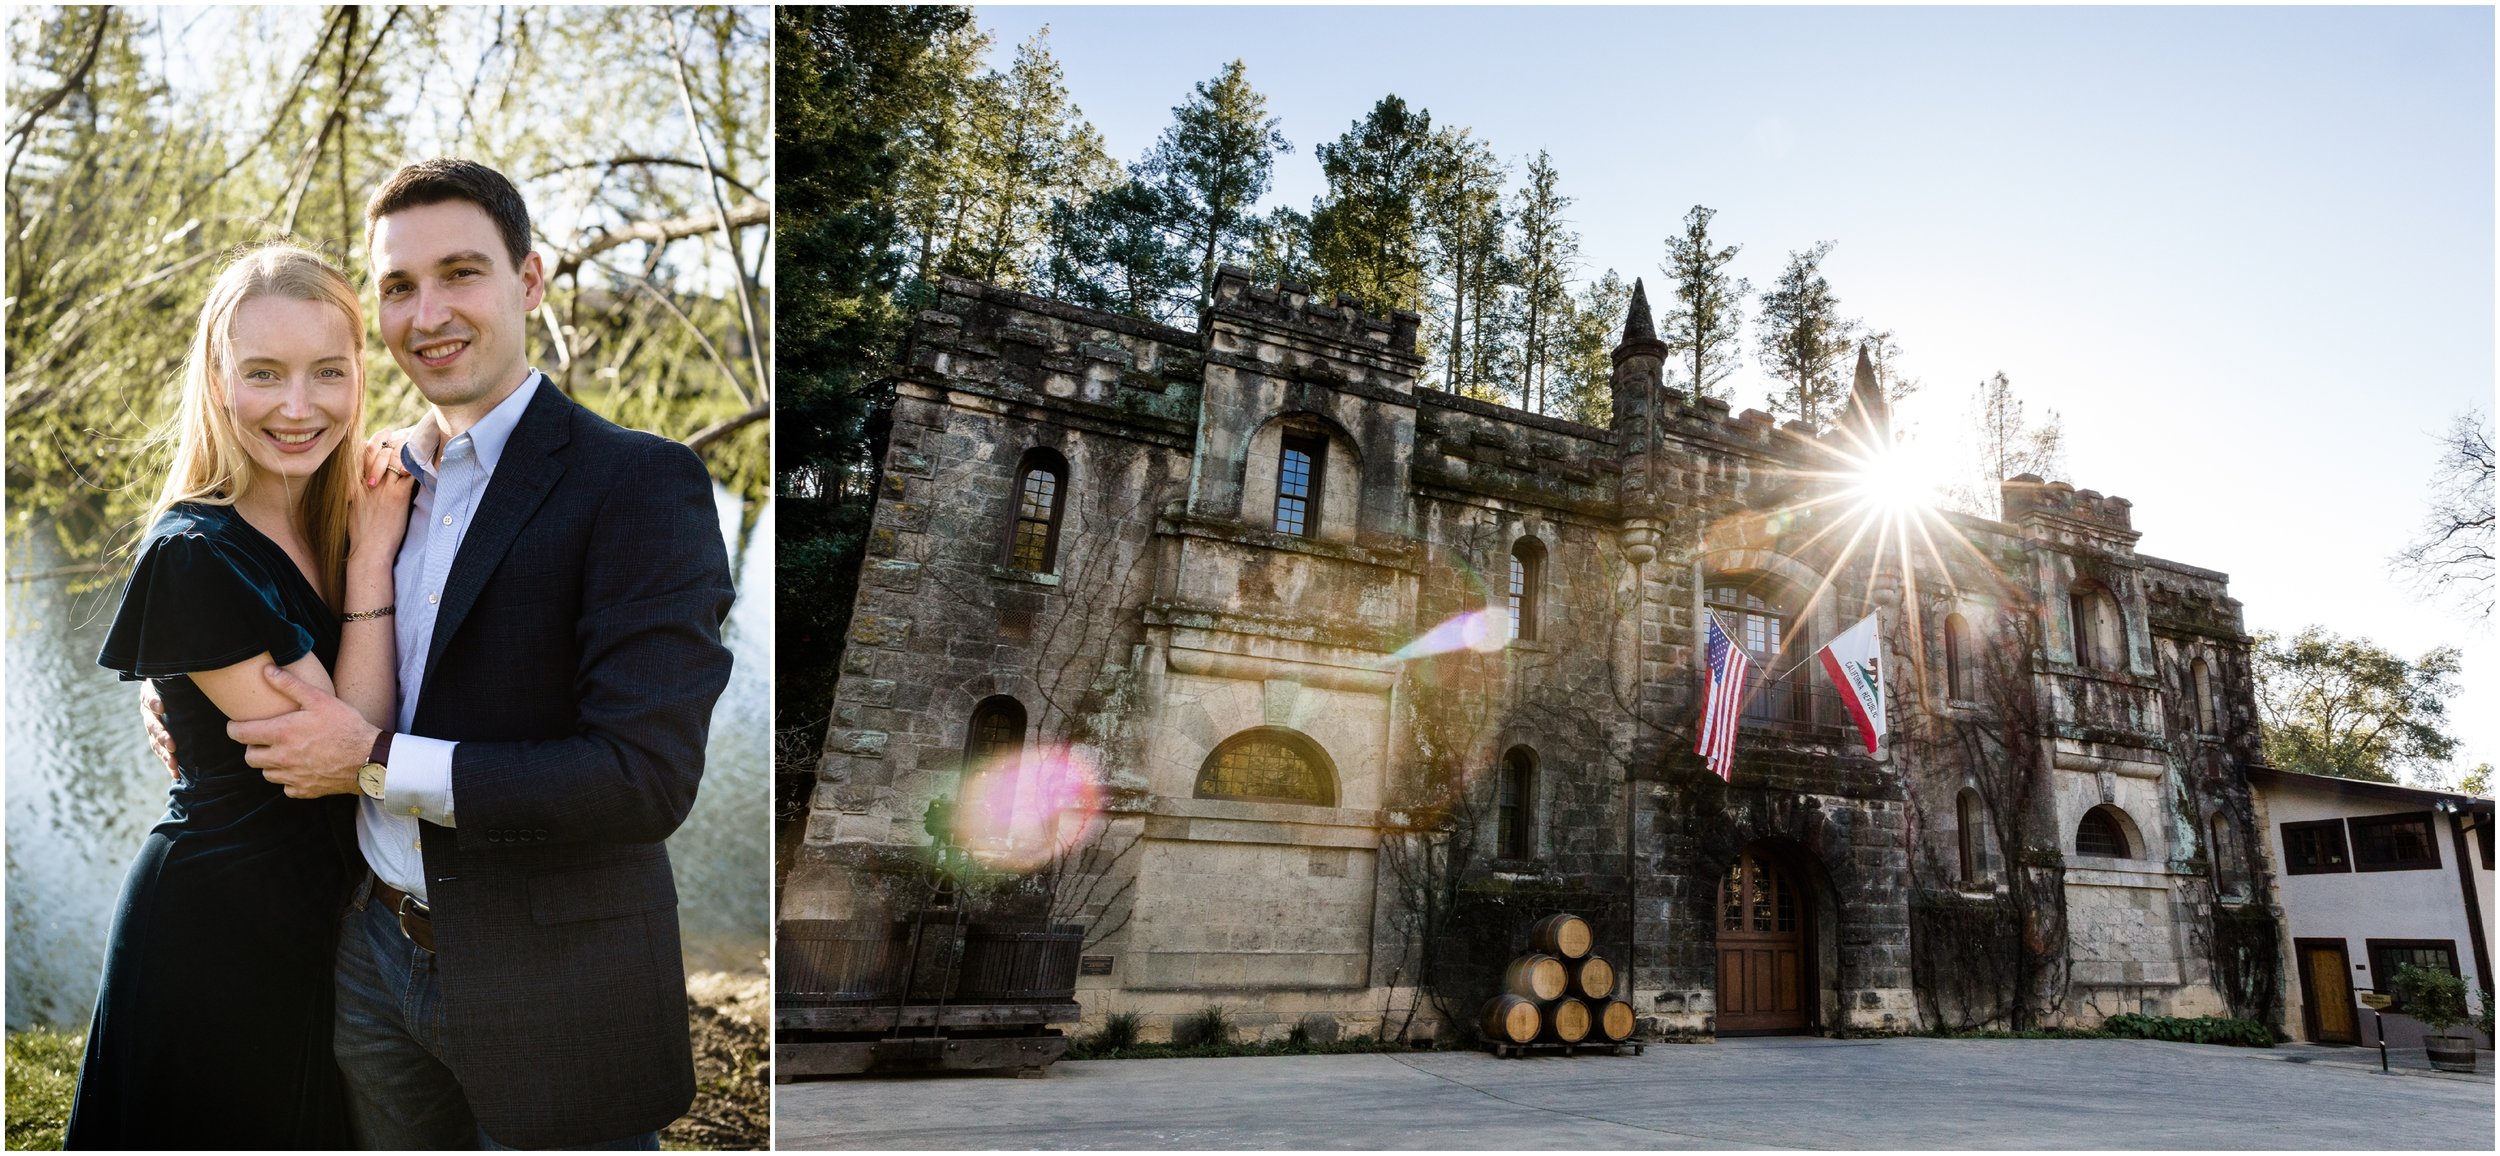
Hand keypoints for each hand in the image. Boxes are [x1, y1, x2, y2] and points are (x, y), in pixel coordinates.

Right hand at [139, 682, 177, 777]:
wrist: (174, 690)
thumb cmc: (180, 682)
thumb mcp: (179, 677)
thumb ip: (186, 674)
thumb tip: (202, 658)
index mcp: (151, 694)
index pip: (148, 697)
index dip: (153, 702)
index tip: (161, 707)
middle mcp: (149, 711)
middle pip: (152, 724)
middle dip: (161, 735)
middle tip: (172, 744)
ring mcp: (152, 725)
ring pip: (155, 741)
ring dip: (164, 753)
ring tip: (174, 763)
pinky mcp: (158, 738)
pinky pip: (161, 751)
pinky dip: (168, 762)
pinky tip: (176, 774)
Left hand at [229, 665, 378, 798]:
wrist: (369, 758)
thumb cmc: (345, 726)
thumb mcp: (319, 699)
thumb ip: (290, 685)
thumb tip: (267, 670)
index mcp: (281, 733)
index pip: (240, 734)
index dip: (234, 728)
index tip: (237, 725)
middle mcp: (281, 757)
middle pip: (249, 757)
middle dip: (252, 747)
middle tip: (265, 739)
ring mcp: (292, 776)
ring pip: (266, 773)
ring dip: (269, 764)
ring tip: (283, 753)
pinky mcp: (304, 790)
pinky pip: (285, 787)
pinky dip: (288, 779)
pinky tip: (300, 769)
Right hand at [349, 431, 417, 565]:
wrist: (369, 550)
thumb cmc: (362, 532)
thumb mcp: (352, 506)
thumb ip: (359, 490)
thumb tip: (368, 481)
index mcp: (355, 481)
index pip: (364, 450)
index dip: (377, 440)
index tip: (387, 435)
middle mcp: (368, 480)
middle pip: (380, 448)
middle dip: (393, 438)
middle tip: (405, 433)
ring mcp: (383, 487)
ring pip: (396, 456)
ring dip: (408, 447)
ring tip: (418, 441)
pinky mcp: (397, 495)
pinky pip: (409, 471)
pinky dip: (417, 463)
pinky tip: (424, 459)